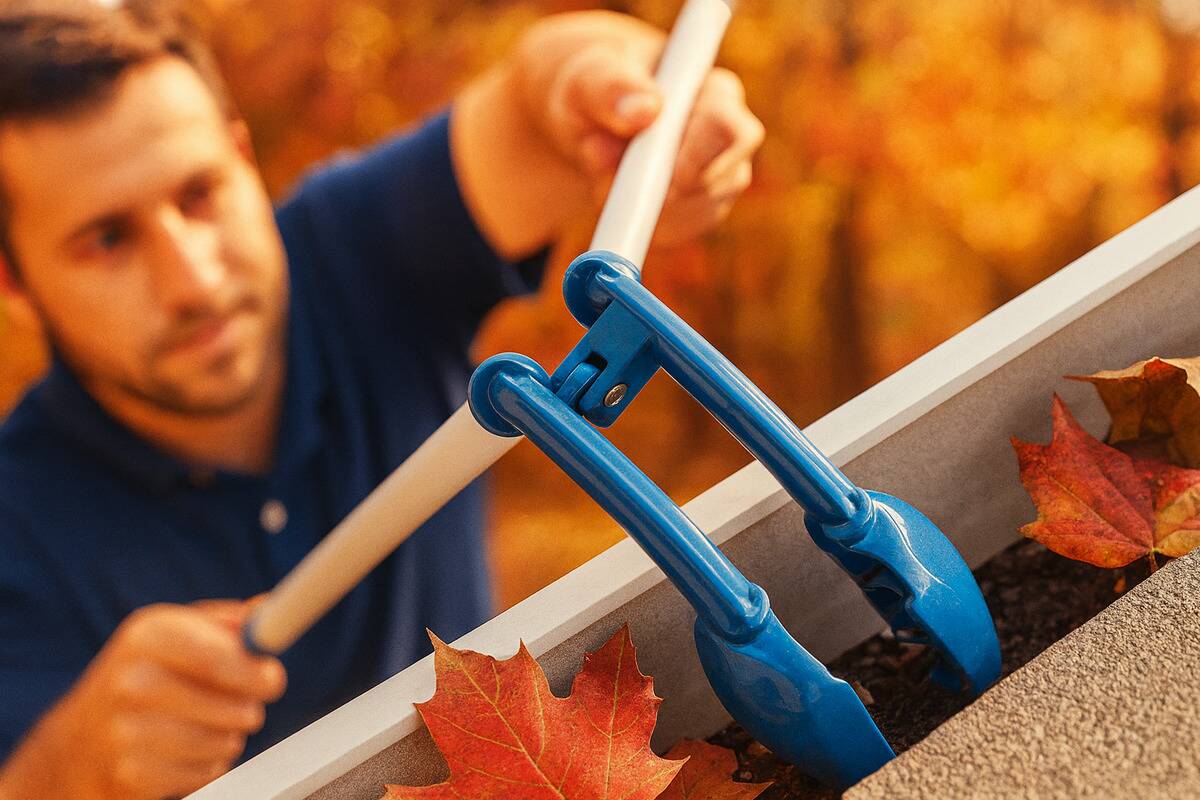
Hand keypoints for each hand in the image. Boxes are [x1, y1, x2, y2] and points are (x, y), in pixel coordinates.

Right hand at [0, 597, 285, 799]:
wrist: (79, 741)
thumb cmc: (144, 675)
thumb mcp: (176, 631)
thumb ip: (228, 622)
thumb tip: (268, 609)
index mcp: (148, 635)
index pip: (217, 658)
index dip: (256, 673)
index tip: (272, 679)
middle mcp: (130, 681)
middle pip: (229, 707)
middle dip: (248, 707)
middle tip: (241, 703)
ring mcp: (125, 731)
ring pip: (224, 741)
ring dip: (229, 736)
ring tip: (208, 724)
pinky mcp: (130, 775)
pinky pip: (205, 773)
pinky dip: (208, 764)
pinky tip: (187, 751)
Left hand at [452, 10, 763, 256]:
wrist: (568, 109)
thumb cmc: (574, 80)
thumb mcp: (576, 76)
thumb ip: (605, 90)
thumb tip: (641, 112)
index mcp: (703, 86)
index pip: (729, 128)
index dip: (696, 160)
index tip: (651, 176)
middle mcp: (720, 128)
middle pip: (727, 177)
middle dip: (668, 194)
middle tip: (604, 183)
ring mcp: (709, 171)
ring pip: (704, 211)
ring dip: (649, 212)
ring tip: (597, 180)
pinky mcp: (691, 204)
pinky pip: (681, 230)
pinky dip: (646, 228)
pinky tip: (612, 202)